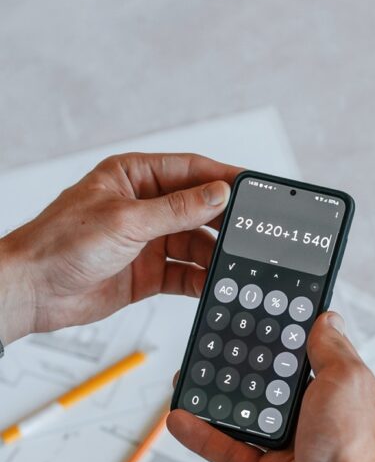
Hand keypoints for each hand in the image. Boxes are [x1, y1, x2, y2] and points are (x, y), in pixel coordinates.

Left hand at [0, 152, 241, 343]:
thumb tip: (218, 193)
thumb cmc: (61, 243)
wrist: (34, 290)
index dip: (223, 178)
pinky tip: (214, 282)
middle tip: (250, 232)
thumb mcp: (126, 219)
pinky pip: (185, 273)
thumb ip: (177, 209)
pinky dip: (201, 279)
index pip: (189, 170)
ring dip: (213, 255)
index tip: (252, 187)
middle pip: (197, 209)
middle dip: (223, 221)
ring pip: (195, 244)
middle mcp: (144, 207)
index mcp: (133, 177)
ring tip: (233, 263)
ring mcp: (147, 241)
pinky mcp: (148, 273)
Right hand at [167, 313, 374, 461]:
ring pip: (249, 417)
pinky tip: (181, 419)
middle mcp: (322, 420)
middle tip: (219, 346)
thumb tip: (328, 320)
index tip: (266, 318)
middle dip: (247, 368)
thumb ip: (332, 350)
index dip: (292, 338)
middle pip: (277, 385)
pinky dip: (205, 436)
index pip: (316, 357)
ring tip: (191, 380)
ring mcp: (295, 447)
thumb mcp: (346, 382)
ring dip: (219, 400)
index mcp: (346, 395)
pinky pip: (231, 450)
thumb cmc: (350, 453)